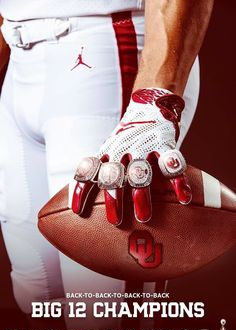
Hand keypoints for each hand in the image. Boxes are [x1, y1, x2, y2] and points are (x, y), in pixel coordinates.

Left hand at [71, 88, 191, 224]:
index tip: (77, 212)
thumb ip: (100, 169)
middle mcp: (122, 150)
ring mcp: (143, 146)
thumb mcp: (109, 149)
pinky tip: (183, 198)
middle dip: (113, 198)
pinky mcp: (165, 143)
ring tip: (143, 218)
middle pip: (113, 175)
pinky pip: (171, 162)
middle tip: (115, 221)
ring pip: (139, 172)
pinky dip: (178, 180)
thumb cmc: (126, 138)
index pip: (89, 170)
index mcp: (107, 153)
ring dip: (141, 195)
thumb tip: (83, 199)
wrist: (149, 106)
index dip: (81, 190)